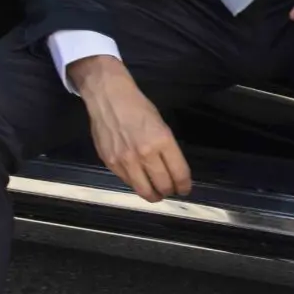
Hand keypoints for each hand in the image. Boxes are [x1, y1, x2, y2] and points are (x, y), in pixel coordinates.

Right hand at [67, 55, 191, 201]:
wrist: (109, 98)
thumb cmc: (139, 108)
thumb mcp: (162, 126)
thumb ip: (167, 150)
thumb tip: (173, 170)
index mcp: (162, 141)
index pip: (179, 173)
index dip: (184, 186)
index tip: (184, 189)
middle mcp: (145, 153)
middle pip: (163, 185)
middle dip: (169, 191)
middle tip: (170, 190)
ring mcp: (126, 160)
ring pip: (144, 190)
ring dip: (153, 195)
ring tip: (156, 193)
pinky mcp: (111, 163)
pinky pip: (128, 182)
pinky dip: (136, 184)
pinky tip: (140, 181)